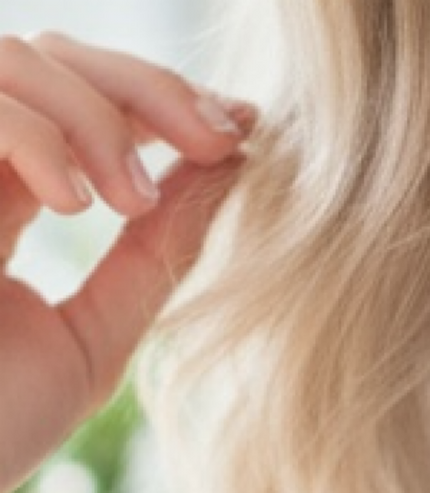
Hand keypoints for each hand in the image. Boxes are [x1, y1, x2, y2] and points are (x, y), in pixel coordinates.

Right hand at [0, 30, 257, 492]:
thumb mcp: (97, 336)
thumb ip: (157, 255)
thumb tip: (235, 169)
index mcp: (5, 197)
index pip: (83, 100)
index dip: (164, 99)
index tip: (242, 132)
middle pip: (51, 55)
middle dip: (148, 86)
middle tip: (216, 143)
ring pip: (12, 59)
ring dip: (96, 113)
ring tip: (132, 201)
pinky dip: (34, 132)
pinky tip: (75, 201)